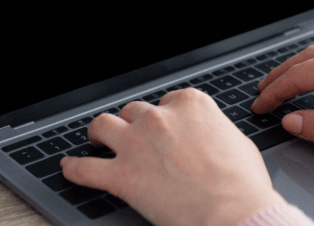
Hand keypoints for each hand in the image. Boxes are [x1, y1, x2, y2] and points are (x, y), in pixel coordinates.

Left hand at [60, 89, 285, 225]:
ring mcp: (136, 144)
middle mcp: (159, 118)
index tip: (165, 128)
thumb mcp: (238, 144)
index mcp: (191, 105)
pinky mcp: (121, 175)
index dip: (165, 117)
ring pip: (102, 126)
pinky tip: (71, 168)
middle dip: (134, 125)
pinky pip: (84, 168)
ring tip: (97, 141)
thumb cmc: (243, 184)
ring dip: (99, 133)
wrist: (233, 212)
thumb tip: (210, 140)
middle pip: (134, 111)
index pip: (168, 101)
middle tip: (136, 139)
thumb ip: (214, 133)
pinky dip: (75, 168)